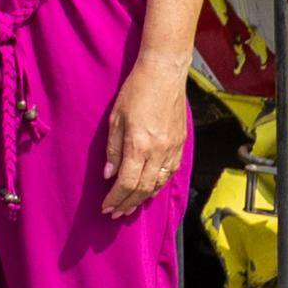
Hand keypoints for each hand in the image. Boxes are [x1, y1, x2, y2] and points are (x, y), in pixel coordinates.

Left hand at [100, 50, 193, 219]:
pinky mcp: (180, 145)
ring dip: (143, 198)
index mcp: (139, 145)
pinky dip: (159, 185)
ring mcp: (172, 149)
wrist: (164, 74)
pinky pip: (170, 173)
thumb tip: (109, 174)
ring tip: (130, 206)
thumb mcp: (115, 118)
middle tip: (116, 213)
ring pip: (159, 184)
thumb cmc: (136, 91)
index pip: (126, 183)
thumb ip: (113, 148)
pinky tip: (150, 190)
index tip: (106, 207)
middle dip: (128, 204)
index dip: (115, 199)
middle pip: (143, 189)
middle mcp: (158, 152)